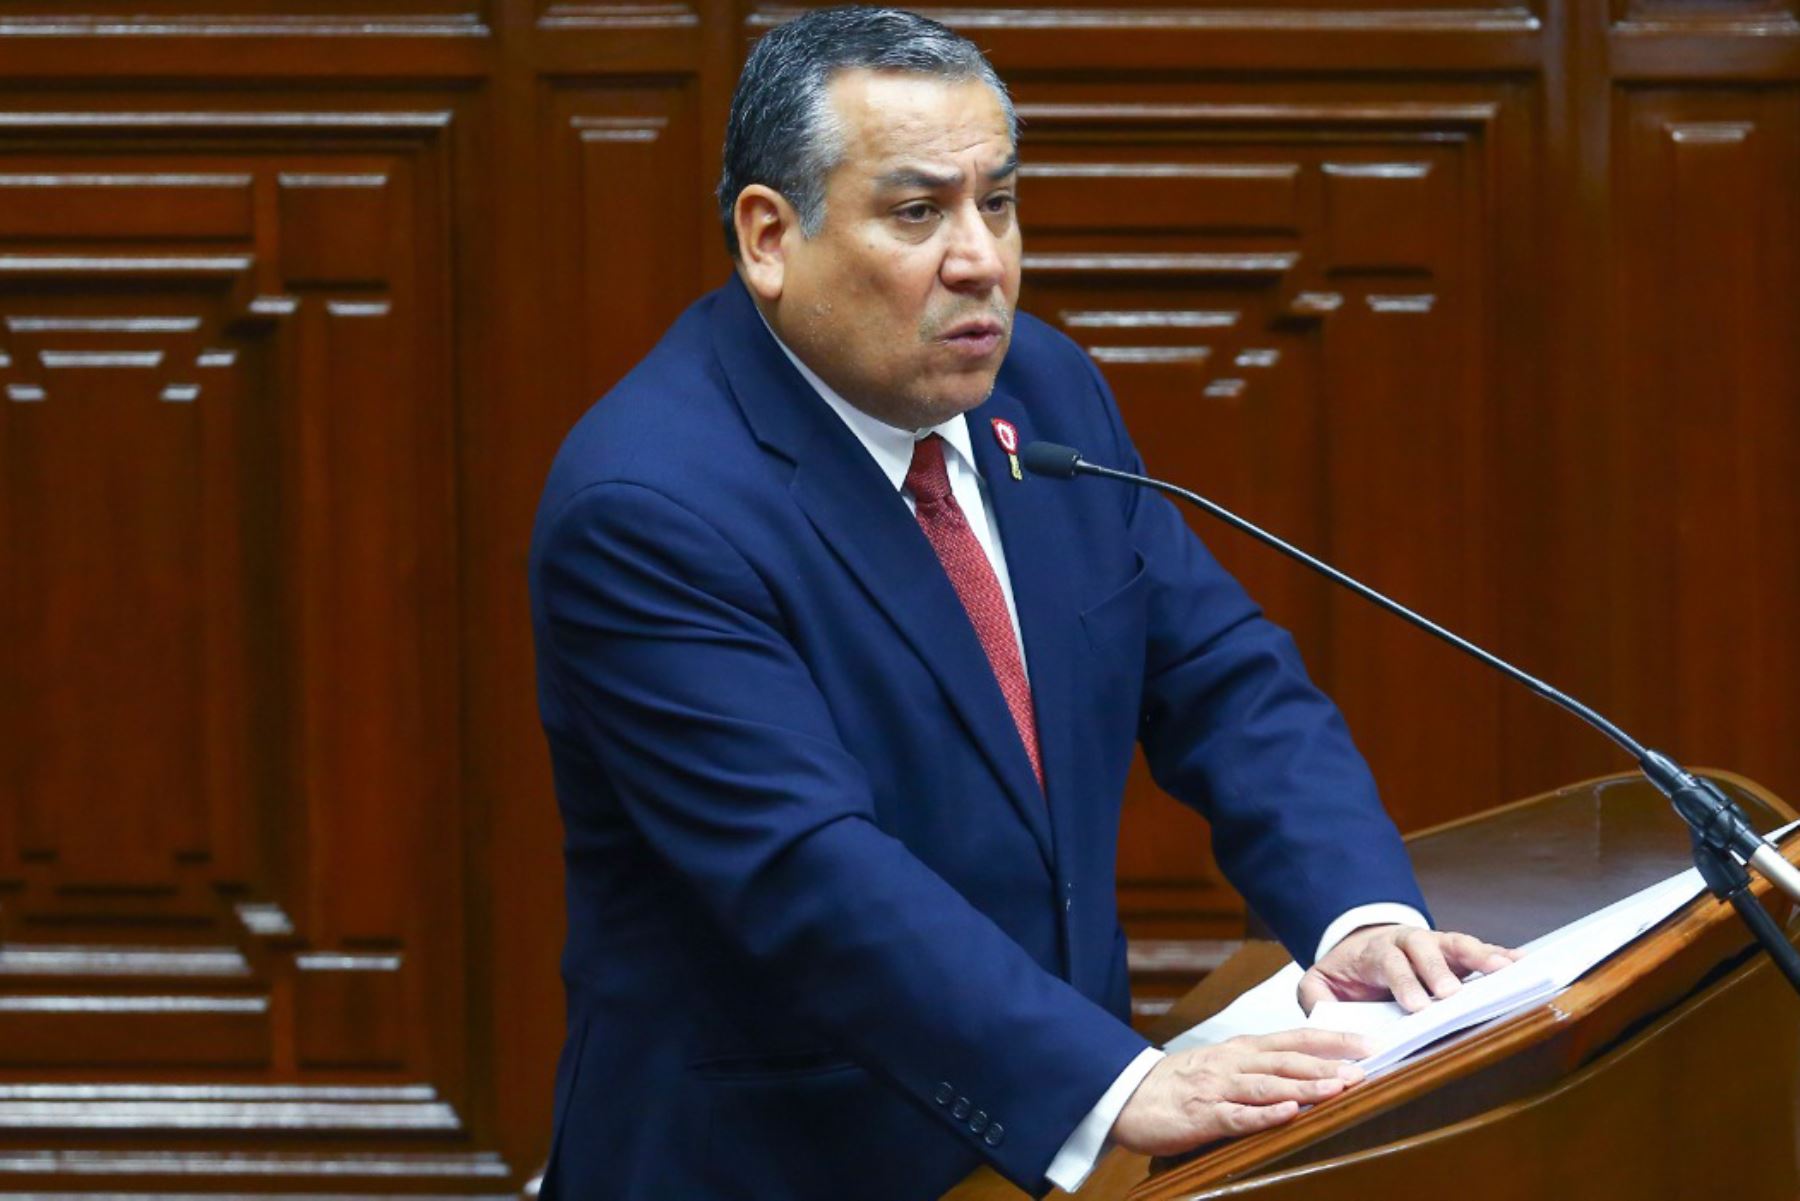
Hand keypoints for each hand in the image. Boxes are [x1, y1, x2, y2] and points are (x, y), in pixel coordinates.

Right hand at [1109, 1029, 1368, 1155]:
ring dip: (1305, 1087)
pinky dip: (1264, 1115)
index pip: (1293, 1040)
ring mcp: (1218, 1089)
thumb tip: (1303, 1073)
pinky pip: (1237, 1117)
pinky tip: (1288, 1115)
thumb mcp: (1221, 1065)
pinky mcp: (1202, 1117)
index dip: (1331, 1041)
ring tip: (1338, 1089)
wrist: (1126, 1094)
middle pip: (1287, 1061)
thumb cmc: (1177, 1083)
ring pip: (1268, 1086)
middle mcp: (1233, 1064)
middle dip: (1328, 1065)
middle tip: (1365, 1069)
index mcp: (1240, 1050)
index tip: (1367, 1044)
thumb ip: (1258, 1067)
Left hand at [1299, 925, 1518, 1014]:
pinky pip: (1480, 952)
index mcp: (1376, 951)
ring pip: (1458, 945)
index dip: (1404, 982)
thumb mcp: (1319, 983)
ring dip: (1481, 956)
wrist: (1361, 949)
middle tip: (1452, 996)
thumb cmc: (1345, 974)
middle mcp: (1408, 943)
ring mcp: (1436, 946)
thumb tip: (1322, 1015)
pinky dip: (1501, 955)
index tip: (1418, 1007)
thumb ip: (1314, 997)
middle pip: (1426, 950)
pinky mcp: (1456, 955)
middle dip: (1440, 972)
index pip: (1390, 963)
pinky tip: (1522, 964)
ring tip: (1507, 969)